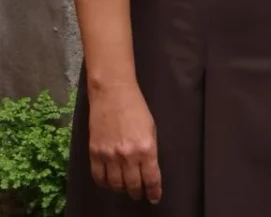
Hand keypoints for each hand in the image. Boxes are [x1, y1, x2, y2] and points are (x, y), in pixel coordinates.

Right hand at [87, 81, 161, 202]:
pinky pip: (98, 177)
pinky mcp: (94, 153)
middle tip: (141, 195)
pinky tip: (110, 183)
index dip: (154, 191)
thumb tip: (148, 168)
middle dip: (138, 192)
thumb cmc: (136, 108)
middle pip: (132, 185)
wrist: (113, 94)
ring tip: (126, 188)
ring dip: (122, 189)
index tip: (155, 198)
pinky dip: (105, 184)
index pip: (151, 178)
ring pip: (115, 184)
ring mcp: (109, 155)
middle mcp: (127, 155)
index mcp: (146, 148)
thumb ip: (149, 149)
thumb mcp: (151, 128)